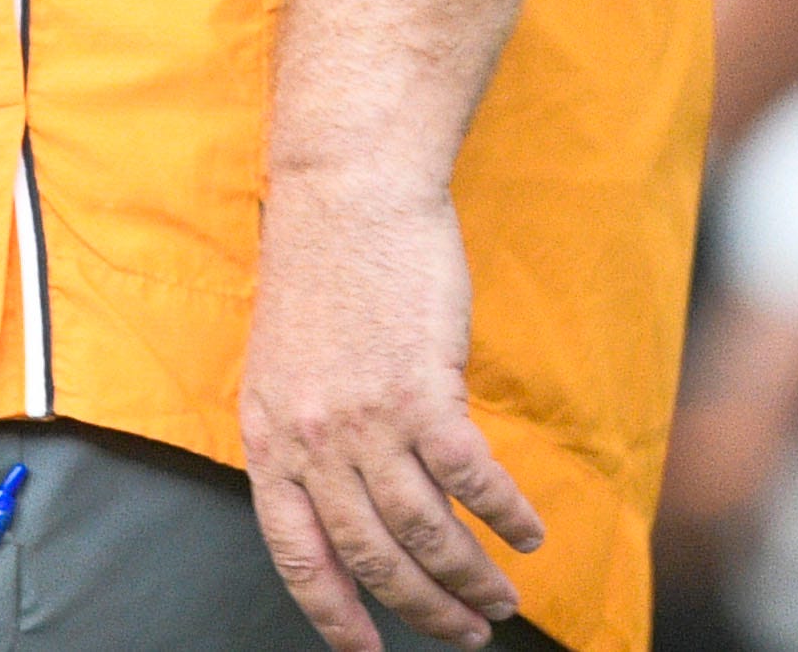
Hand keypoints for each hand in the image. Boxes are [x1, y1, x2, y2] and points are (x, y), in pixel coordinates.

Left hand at [243, 171, 542, 651]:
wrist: (346, 190)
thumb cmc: (323, 268)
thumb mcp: (285, 363)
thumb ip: (306, 432)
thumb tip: (344, 498)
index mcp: (267, 436)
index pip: (296, 553)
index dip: (333, 613)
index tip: (365, 651)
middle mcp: (310, 439)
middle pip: (371, 558)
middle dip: (423, 610)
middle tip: (465, 635)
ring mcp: (366, 419)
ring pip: (427, 533)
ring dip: (472, 579)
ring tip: (504, 600)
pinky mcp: (422, 391)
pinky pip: (472, 481)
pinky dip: (507, 517)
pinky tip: (530, 532)